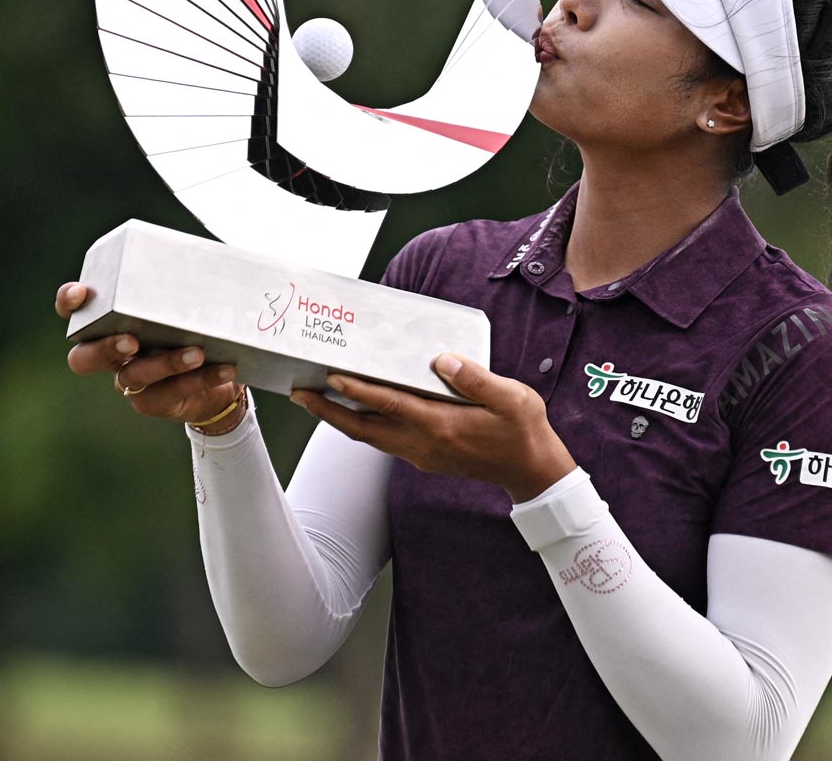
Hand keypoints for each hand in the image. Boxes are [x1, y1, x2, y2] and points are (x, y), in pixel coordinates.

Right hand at [54, 281, 245, 431]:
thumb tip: (211, 256)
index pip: (78, 312)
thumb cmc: (197, 326)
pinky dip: (201, 379)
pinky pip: (172, 393)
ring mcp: (130, 381)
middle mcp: (112, 354)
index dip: (68, 302)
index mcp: (113, 321)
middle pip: (84, 358)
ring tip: (196, 352)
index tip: (80, 292)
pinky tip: (225, 368)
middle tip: (132, 340)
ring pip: (133, 376)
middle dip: (105, 348)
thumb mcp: (190, 302)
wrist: (219, 372)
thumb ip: (187, 283)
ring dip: (165, 363)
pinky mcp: (153, 402)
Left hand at [289, 354, 575, 502]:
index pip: (390, 405)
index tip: (331, 377)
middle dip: (329, 411)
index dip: (358, 390)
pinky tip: (357, 411)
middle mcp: (424, 443)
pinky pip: (384, 441)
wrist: (532, 472)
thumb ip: (475, 378)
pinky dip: (363, 426)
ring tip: (316, 399)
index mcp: (441, 425)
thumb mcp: (511, 398)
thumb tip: (441, 360)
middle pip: (364, 428)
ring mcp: (422, 454)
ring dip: (340, 420)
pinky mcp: (425, 458)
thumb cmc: (523, 431)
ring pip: (370, 437)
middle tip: (299, 392)